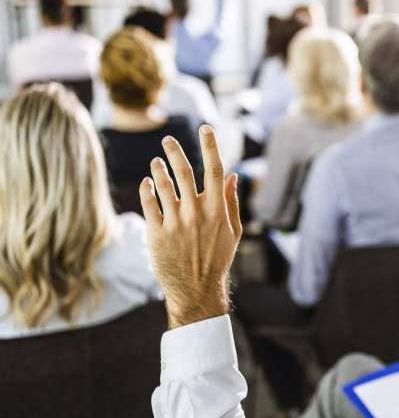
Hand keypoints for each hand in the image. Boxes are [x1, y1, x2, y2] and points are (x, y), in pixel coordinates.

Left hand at [139, 125, 242, 328]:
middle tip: (167, 139)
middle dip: (175, 151)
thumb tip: (233, 175)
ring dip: (158, 168)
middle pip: (184, 171)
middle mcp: (196, 213)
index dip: (211, 146)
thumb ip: (231, 202)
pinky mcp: (156, 233)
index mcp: (218, 211)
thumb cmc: (217, 259)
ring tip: (156, 162)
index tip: (206, 127)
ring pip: (163, 184)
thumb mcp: (233, 232)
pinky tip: (147, 182)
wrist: (195, 289)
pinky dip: (146, 187)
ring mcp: (175, 223)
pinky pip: (148, 202)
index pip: (215, 170)